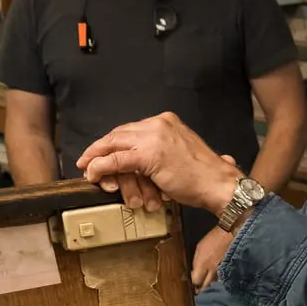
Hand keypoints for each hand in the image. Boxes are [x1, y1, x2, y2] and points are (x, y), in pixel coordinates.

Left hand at [76, 113, 242, 216]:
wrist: (219, 184)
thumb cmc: (205, 176)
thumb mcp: (180, 153)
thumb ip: (160, 150)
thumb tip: (139, 161)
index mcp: (166, 121)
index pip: (131, 128)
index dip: (113, 141)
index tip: (103, 151)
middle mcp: (158, 124)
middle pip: (118, 133)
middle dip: (100, 147)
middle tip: (87, 159)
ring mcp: (152, 138)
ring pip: (113, 144)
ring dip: (95, 157)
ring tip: (87, 169)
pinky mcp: (147, 155)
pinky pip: (115, 160)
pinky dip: (100, 167)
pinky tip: (93, 174)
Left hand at [192, 226, 233, 291]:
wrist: (228, 234)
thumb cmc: (212, 239)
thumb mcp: (199, 248)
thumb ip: (196, 261)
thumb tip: (194, 271)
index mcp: (203, 264)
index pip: (196, 280)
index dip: (194, 282)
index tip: (193, 281)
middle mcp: (212, 269)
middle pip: (206, 285)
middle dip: (201, 288)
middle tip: (199, 289)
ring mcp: (221, 270)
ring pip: (214, 283)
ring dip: (210, 284)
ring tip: (207, 284)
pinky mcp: (228, 269)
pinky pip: (221, 278)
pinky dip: (218, 279)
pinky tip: (217, 278)